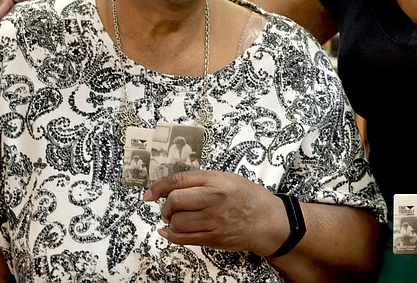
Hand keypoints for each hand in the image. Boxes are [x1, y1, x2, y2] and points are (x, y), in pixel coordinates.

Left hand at [142, 170, 286, 256]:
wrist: (267, 220)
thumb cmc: (248, 197)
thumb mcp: (226, 178)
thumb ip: (201, 180)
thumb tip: (173, 186)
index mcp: (216, 181)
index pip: (179, 180)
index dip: (159, 187)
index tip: (149, 193)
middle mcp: (214, 199)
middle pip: (175, 201)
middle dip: (166, 205)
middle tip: (169, 206)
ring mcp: (213, 220)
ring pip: (177, 222)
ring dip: (170, 220)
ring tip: (175, 218)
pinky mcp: (213, 238)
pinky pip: (184, 239)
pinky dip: (171, 235)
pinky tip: (168, 231)